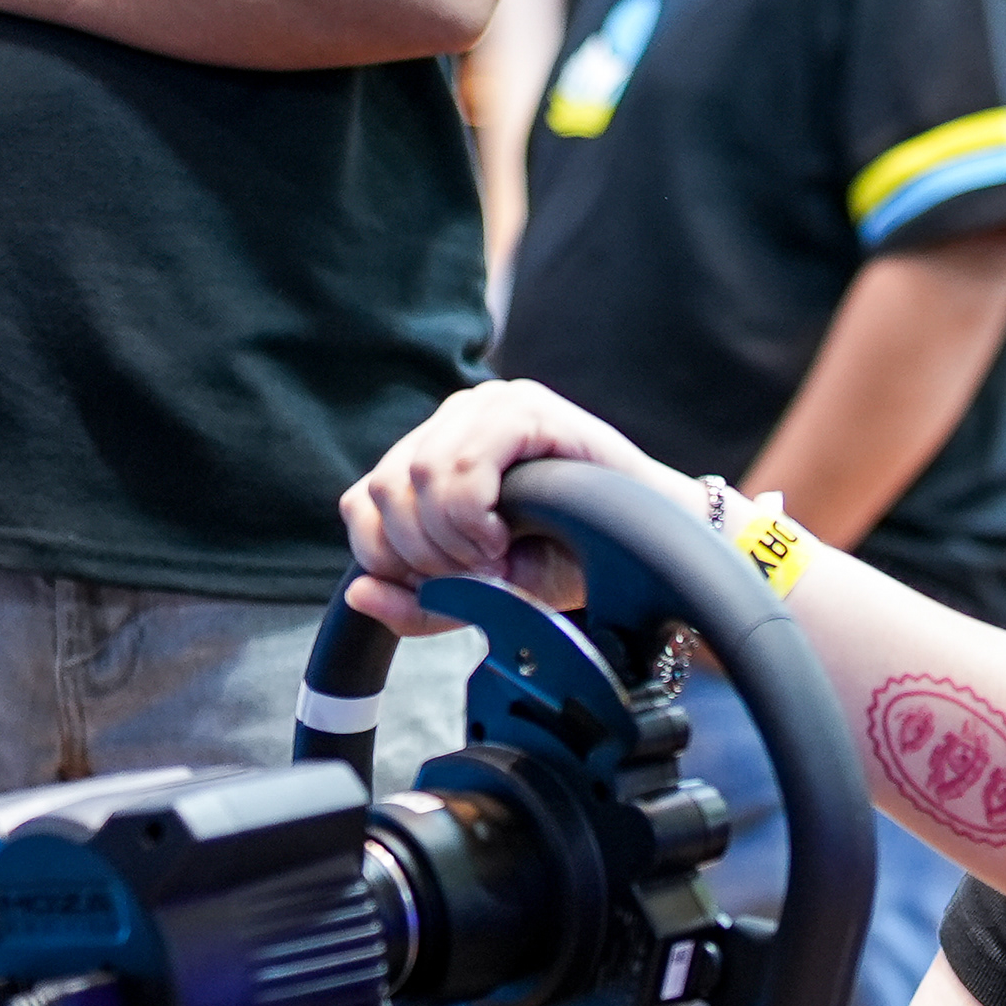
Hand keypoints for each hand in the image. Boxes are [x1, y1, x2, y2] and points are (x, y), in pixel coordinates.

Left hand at [338, 379, 696, 632]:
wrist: (648, 552)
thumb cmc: (572, 562)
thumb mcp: (483, 593)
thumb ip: (420, 601)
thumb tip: (357, 593)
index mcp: (435, 453)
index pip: (363, 501)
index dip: (388, 560)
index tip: (443, 588)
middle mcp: (455, 419)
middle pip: (385, 491)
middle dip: (422, 556)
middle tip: (477, 577)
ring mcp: (490, 405)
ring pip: (417, 478)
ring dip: (451, 540)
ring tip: (497, 559)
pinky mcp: (526, 409)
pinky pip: (463, 468)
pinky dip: (473, 519)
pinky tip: (505, 538)